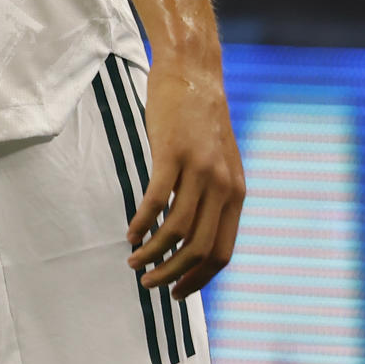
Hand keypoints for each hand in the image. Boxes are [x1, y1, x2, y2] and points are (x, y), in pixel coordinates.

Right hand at [126, 58, 244, 299]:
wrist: (193, 71)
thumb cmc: (199, 116)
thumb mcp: (218, 160)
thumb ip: (212, 193)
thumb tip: (194, 228)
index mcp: (236, 193)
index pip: (222, 253)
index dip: (199, 279)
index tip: (176, 292)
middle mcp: (222, 186)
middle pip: (199, 248)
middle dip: (173, 274)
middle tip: (148, 283)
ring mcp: (198, 170)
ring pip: (177, 230)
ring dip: (152, 253)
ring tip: (133, 262)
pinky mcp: (172, 153)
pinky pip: (156, 201)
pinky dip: (142, 223)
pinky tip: (129, 232)